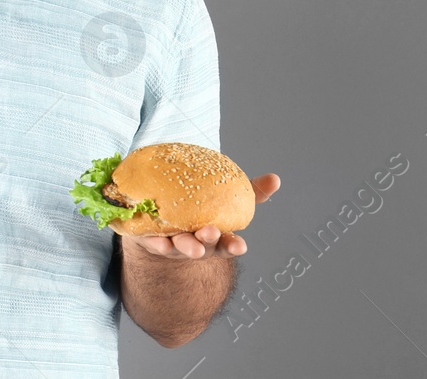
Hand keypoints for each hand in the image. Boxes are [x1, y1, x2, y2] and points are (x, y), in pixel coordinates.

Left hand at [129, 173, 279, 258]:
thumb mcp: (225, 198)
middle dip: (207, 242)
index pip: (227, 244)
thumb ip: (250, 192)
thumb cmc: (199, 207)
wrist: (161, 211)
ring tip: (190, 244)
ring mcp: (173, 244)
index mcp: (214, 236)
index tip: (240, 246)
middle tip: (210, 233)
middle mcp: (195, 243)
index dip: (233, 245)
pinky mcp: (151, 240)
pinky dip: (156, 243)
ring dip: (185, 246)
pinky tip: (157, 240)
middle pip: (204, 247)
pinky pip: (153, 243)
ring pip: (179, 248)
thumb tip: (275, 179)